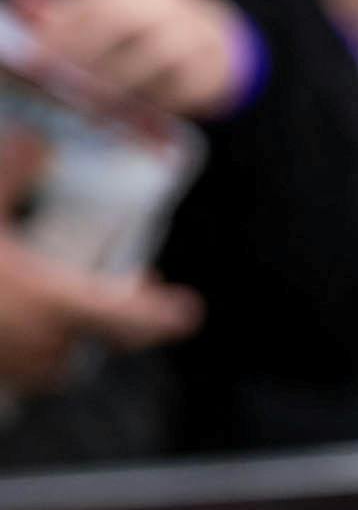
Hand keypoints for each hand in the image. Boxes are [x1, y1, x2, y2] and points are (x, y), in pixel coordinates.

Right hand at [0, 127, 201, 387]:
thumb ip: (12, 171)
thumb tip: (36, 139)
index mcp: (54, 303)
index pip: (132, 321)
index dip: (163, 318)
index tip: (188, 312)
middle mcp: (38, 346)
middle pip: (90, 351)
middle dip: (106, 329)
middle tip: (120, 299)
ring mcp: (4, 368)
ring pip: (47, 366)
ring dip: (58, 344)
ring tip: (58, 316)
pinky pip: (9, 370)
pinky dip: (16, 350)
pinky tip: (7, 322)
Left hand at [9, 0, 252, 119]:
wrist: (227, 48)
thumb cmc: (157, 31)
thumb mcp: (118, 12)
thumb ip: (71, 10)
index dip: (60, 28)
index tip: (36, 58)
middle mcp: (175, 1)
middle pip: (118, 19)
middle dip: (81, 54)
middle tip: (58, 83)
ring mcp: (200, 34)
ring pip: (150, 56)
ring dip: (114, 84)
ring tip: (90, 106)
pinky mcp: (215, 70)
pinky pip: (178, 89)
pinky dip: (150, 103)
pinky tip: (132, 113)